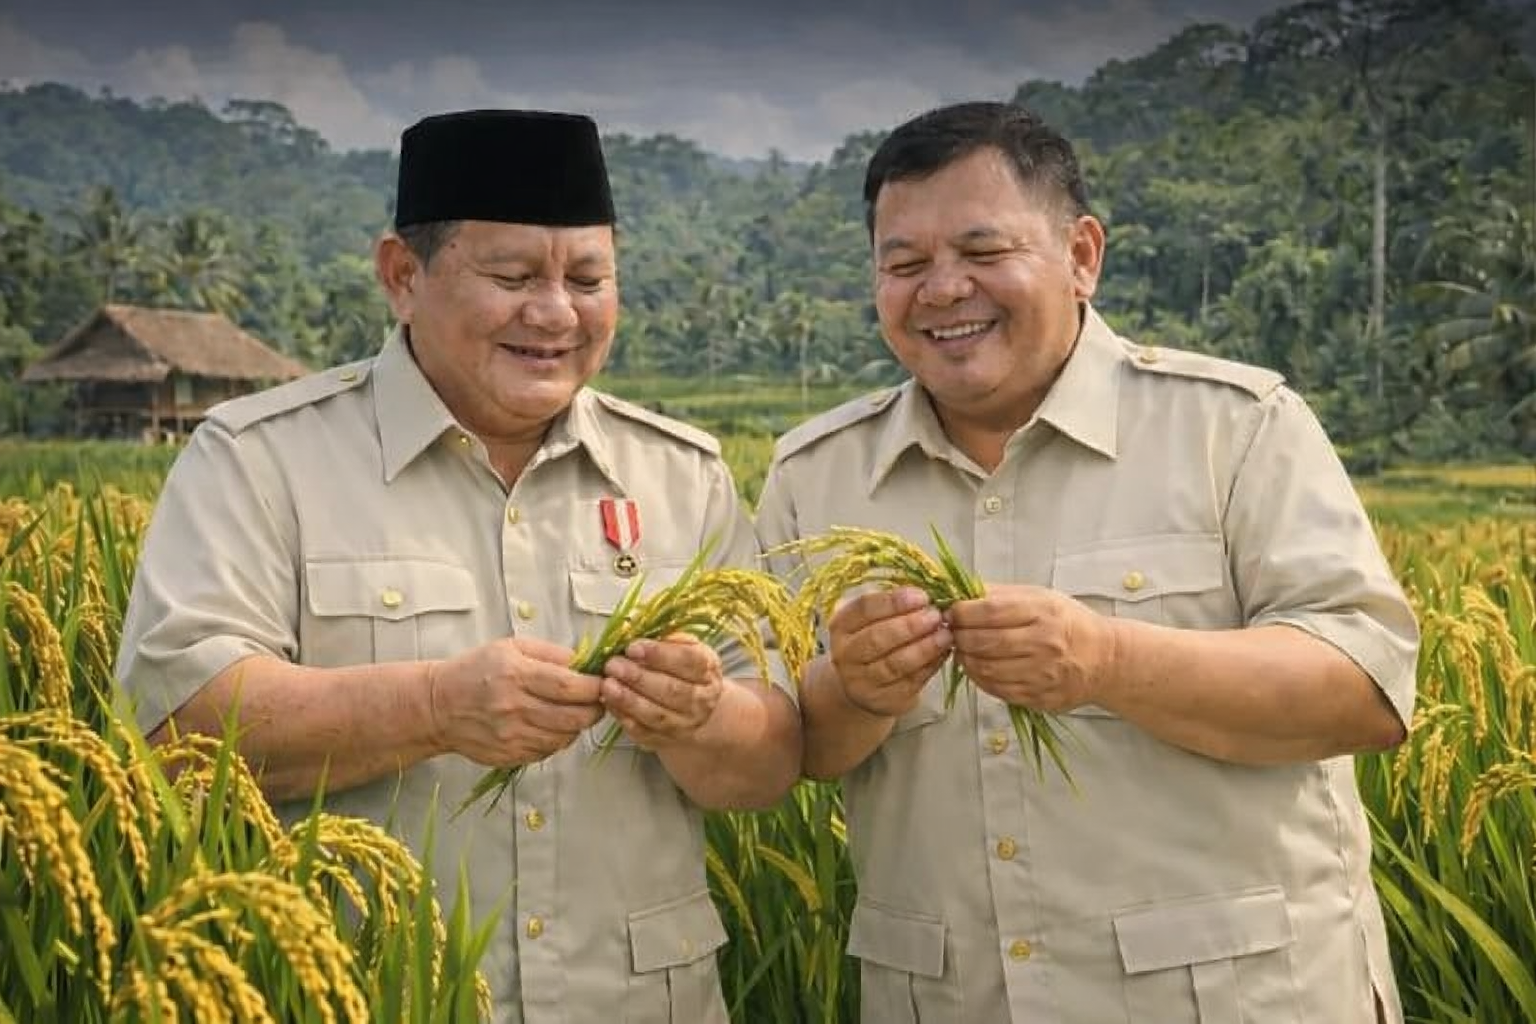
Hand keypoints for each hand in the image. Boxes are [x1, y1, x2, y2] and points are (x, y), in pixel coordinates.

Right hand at [427, 637, 603, 767]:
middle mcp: (514, 707)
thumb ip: (552, 654)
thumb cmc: (475, 671)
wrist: (438, 705)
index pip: (569, 686)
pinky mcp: (509, 755)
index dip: (595, 687)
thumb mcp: (512, 647)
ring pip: (564, 737)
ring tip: (574, 711)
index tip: (604, 683)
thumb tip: (586, 664)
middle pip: (573, 717)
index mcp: (516, 674)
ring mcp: (511, 736)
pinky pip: (548, 751)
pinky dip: (558, 739)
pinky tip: (552, 725)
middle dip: (595, 709)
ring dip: (578, 726)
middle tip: (598, 700)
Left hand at [600, 634, 723, 748]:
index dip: (660, 654)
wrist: (698, 709)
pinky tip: (611, 704)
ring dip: (629, 700)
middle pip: (671, 689)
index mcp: (707, 670)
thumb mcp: (685, 647)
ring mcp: (683, 723)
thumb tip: (638, 626)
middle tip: (614, 665)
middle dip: (639, 677)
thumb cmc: (685, 672)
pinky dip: (625, 718)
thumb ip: (666, 638)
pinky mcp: (664, 739)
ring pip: (656, 714)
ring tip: (608, 685)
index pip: (688, 661)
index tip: (634, 647)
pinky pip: (643, 732)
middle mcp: (700, 699)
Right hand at [827, 587, 951, 717]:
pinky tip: (943, 654)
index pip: (864, 609)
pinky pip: (910, 681)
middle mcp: (846, 655)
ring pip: (895, 663)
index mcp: (842, 626)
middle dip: (910, 625)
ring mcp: (862, 681)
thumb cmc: (873, 642)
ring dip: (924, 648)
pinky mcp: (884, 700)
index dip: (894, 601)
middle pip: (877, 638)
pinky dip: (929, 666)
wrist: (863, 686)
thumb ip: (894, 607)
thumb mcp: (873, 620)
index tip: (921, 596)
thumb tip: (926, 595)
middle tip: (935, 616)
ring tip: (945, 635)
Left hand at [946, 584, 1114, 711]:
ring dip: (965, 660)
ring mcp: (1041, 674)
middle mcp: (1043, 644)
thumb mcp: (1040, 597)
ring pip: (986, 669)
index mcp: (1042, 612)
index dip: (962, 612)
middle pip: (983, 642)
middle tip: (952, 632)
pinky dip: (979, 678)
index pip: (989, 611)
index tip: (952, 612)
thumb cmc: (1069, 623)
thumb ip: (1000, 595)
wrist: (1105, 660)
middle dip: (959, 637)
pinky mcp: (1038, 697)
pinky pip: (997, 690)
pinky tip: (978, 667)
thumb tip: (961, 592)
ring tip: (963, 650)